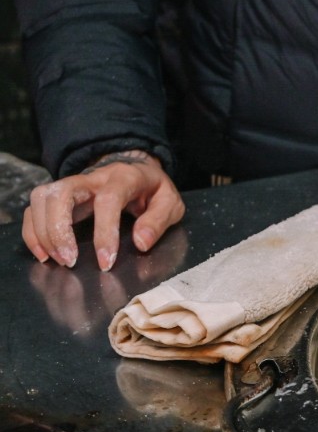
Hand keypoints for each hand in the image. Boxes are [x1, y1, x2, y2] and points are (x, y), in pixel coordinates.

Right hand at [22, 150, 185, 269]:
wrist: (138, 170)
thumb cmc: (154, 190)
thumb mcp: (170, 203)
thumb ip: (158, 221)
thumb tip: (141, 243)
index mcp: (124, 177)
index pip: (108, 200)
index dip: (105, 232)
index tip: (106, 262)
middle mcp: (93, 177)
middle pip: (62, 193)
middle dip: (60, 230)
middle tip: (70, 261)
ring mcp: (73, 183)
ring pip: (43, 197)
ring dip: (43, 231)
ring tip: (57, 259)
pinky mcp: (61, 194)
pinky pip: (36, 207)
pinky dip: (33, 231)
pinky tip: (44, 253)